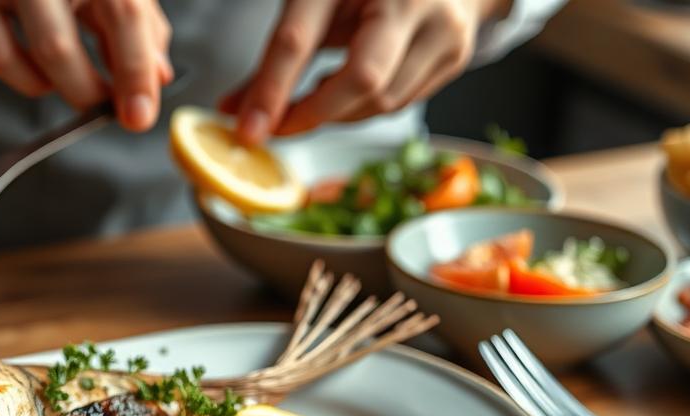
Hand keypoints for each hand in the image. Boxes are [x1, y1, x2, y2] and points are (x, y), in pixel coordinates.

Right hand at [0, 0, 173, 131]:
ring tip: (78, 81)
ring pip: (26, 57)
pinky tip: (43, 76)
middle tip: (104, 104)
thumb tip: (154, 77)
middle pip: (59, 47)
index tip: (139, 115)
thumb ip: (140, 23)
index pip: (121, 14)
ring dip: (60, 87)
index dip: (134, 72)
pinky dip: (25, 78)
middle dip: (87, 92)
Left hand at [221, 0, 509, 143]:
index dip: (271, 88)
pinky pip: (402, 102)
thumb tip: (233, 110)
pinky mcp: (456, 53)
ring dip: (338, 113)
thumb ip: (277, 55)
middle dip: (314, 112)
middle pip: (360, 80)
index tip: (248, 128)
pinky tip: (350, 88)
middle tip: (278, 124)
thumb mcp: (316, 0)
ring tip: (315, 96)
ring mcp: (442, 27)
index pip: (300, 38)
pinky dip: (365, 107)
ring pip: (382, 101)